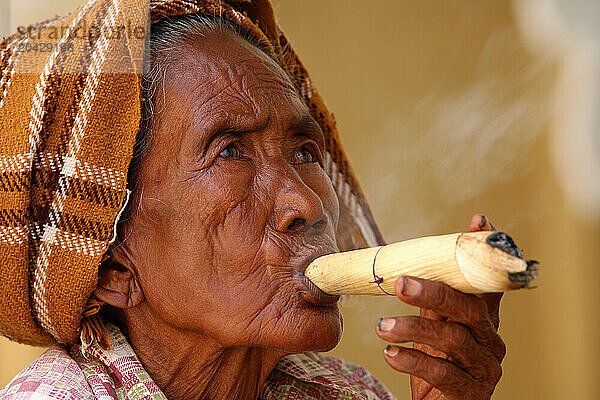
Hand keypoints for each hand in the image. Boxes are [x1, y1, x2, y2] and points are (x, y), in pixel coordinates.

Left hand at [375, 214, 504, 399]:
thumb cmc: (436, 361)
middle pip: (469, 309)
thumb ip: (432, 298)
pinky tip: (390, 354)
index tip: (478, 221)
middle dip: (435, 292)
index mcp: (482, 318)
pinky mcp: (471, 393)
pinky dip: (414, 361)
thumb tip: (410, 261)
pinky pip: (443, 374)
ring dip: (414, 328)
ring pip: (453, 340)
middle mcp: (489, 340)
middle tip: (400, 284)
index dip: (484, 252)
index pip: (488, 281)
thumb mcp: (435, 325)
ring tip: (382, 325)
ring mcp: (483, 367)